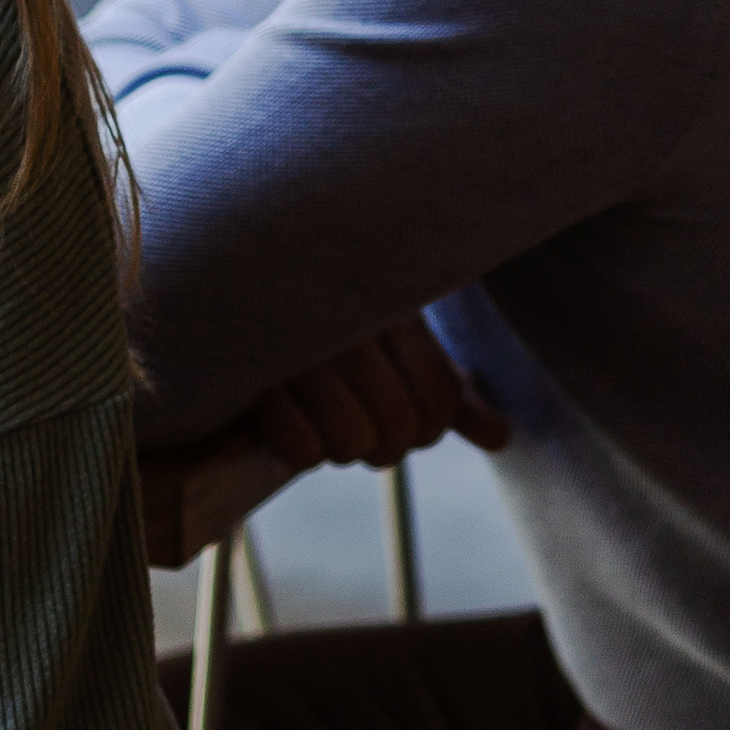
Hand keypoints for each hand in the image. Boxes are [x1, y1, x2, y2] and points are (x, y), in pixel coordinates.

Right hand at [246, 317, 508, 473]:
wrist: (229, 280)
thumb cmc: (325, 321)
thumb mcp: (391, 343)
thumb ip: (441, 390)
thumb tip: (500, 438)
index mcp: (394, 299)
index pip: (442, 398)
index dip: (429, 429)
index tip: (404, 422)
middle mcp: (351, 315)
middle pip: (400, 426)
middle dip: (384, 445)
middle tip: (360, 426)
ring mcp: (298, 341)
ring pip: (352, 442)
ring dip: (340, 448)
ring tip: (323, 420)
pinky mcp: (246, 370)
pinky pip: (300, 449)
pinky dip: (298, 449)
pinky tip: (287, 422)